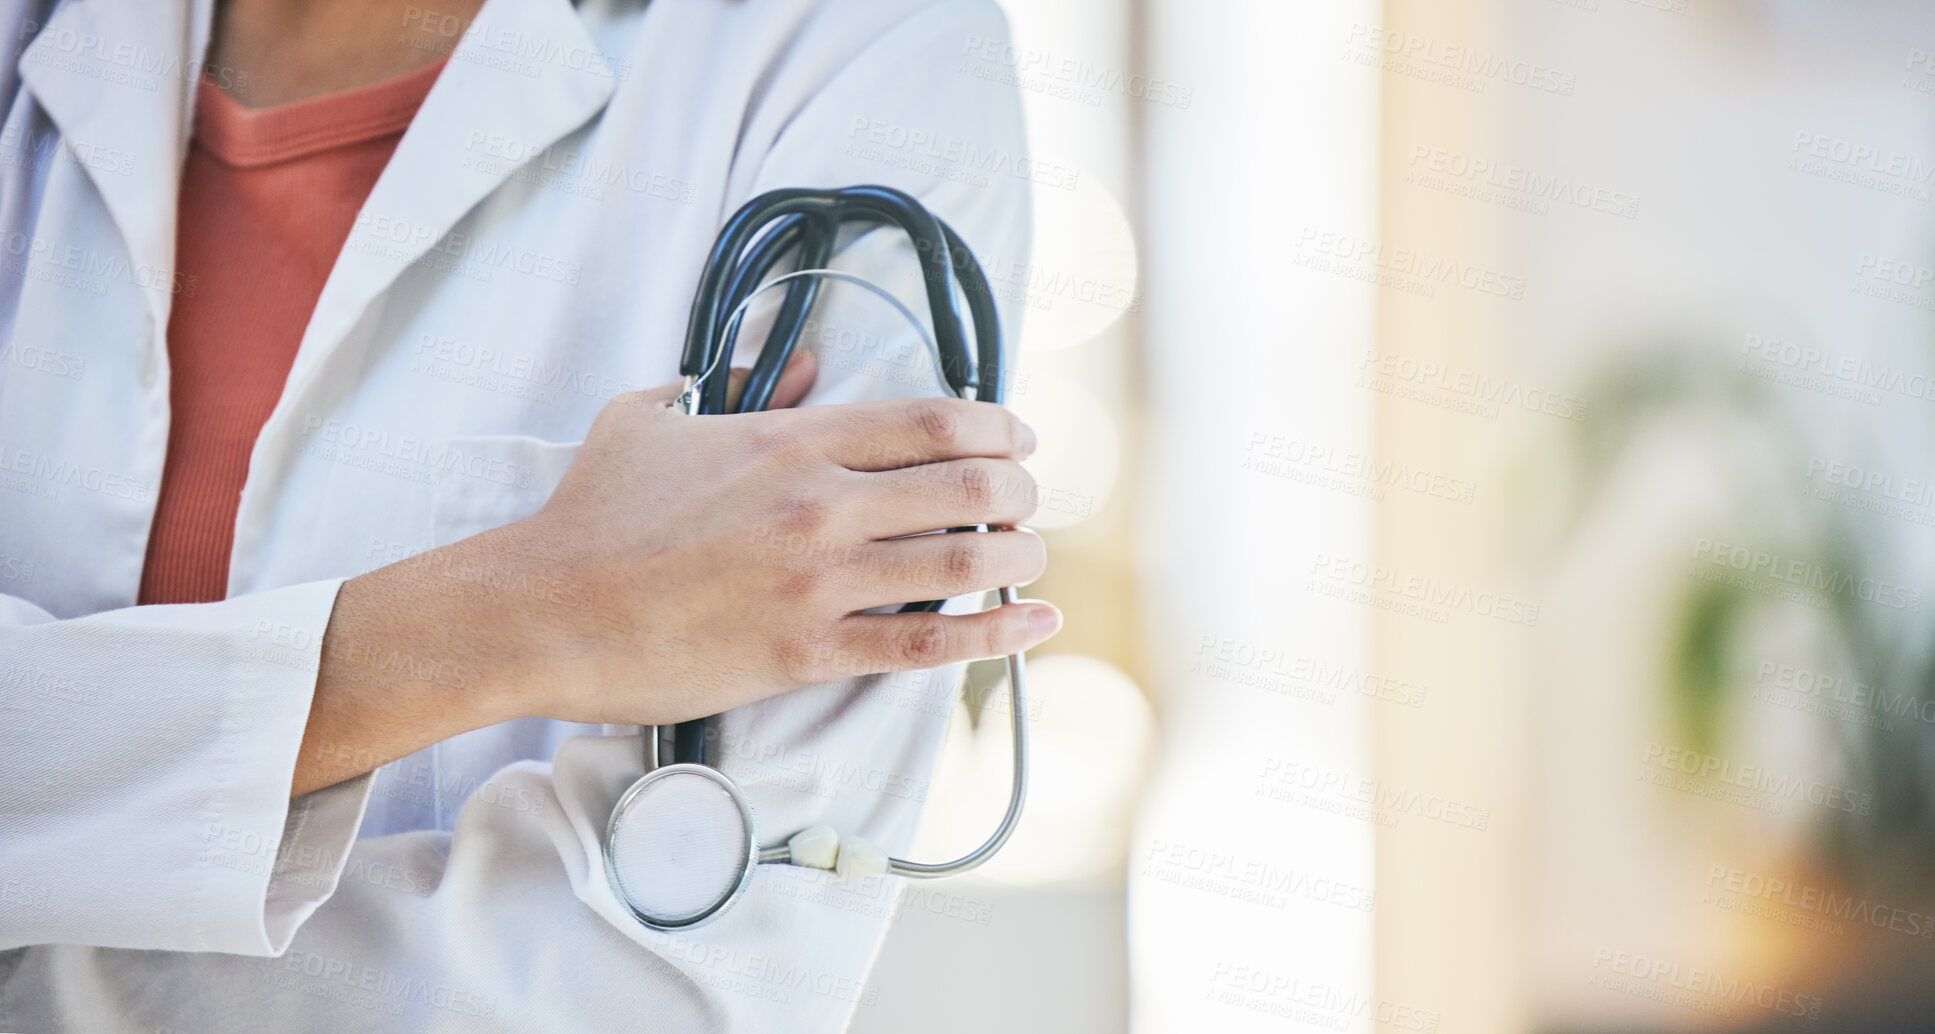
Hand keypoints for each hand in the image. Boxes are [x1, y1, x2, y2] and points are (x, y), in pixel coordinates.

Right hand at [465, 351, 1057, 724]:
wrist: (543, 609)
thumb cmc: (592, 513)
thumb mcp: (653, 418)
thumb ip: (739, 387)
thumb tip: (807, 362)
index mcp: (791, 441)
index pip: (934, 423)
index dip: (999, 429)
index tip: (1022, 440)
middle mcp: (820, 505)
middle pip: (966, 488)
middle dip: (1018, 493)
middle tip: (1027, 502)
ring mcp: (818, 582)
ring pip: (961, 563)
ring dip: (1015, 558)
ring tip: (1030, 558)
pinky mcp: (807, 652)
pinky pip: (926, 648)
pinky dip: (994, 637)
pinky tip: (1034, 627)